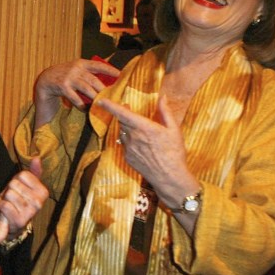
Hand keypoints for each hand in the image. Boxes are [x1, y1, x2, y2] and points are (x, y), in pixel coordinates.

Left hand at [0, 157, 47, 235]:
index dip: (17, 180)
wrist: (10, 223)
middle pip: (14, 183)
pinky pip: (4, 205)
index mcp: (43, 192)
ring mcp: (30, 213)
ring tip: (10, 206)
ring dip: (5, 199)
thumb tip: (37, 158)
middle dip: (10, 190)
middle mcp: (39, 203)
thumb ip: (33, 172)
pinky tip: (6, 212)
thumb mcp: (26, 185)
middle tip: (14, 199)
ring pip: (9, 194)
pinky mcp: (19, 221)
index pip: (22, 175)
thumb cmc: (18, 201)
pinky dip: (1, 207)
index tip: (20, 190)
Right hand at [33, 59, 120, 126]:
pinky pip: (75, 97)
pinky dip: (81, 105)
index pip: (98, 65)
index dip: (109, 69)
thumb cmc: (63, 77)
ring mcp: (69, 78)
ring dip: (95, 98)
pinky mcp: (62, 87)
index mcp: (80, 63)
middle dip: (104, 89)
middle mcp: (75, 69)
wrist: (44, 80)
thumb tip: (104, 83)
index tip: (120, 75)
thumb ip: (86, 74)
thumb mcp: (75, 71)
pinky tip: (86, 110)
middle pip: (94, 80)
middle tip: (112, 98)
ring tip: (101, 105)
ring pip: (86, 89)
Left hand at [96, 93, 198, 208]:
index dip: (110, 106)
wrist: (169, 177)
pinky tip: (142, 145)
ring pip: (122, 133)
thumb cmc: (174, 152)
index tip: (101, 101)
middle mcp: (133, 137)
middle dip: (123, 114)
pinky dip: (130, 141)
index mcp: (144, 127)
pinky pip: (125, 145)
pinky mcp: (127, 158)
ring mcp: (129, 148)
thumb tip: (162, 97)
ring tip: (139, 128)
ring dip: (127, 127)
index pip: (122, 113)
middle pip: (122, 121)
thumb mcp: (174, 130)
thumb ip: (165, 112)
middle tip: (128, 108)